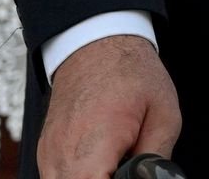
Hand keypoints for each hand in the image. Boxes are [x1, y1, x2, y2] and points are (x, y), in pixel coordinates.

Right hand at [38, 35, 179, 178]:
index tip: (130, 170)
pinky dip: (79, 174)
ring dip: (91, 177)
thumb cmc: (132, 73)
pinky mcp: (45, 152)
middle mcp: (62, 155)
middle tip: (126, 164)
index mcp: (93, 146)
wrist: (97, 43)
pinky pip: (58, 176)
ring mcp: (48, 155)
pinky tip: (101, 160)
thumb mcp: (164, 116)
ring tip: (115, 161)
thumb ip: (157, 160)